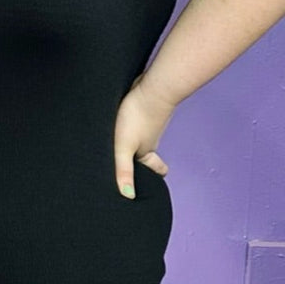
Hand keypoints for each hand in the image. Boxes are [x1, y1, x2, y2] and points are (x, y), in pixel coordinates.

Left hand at [113, 79, 177, 197]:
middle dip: (143, 160)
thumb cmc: (138, 117)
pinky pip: (139, 121)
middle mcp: (149, 138)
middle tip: (142, 166)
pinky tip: (126, 120)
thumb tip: (128, 197)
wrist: (154, 87)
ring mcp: (147, 123)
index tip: (161, 177)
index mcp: (146, 151)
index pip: (153, 167)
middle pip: (147, 152)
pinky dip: (135, 125)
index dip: (155, 173)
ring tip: (128, 145)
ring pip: (142, 136)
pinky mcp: (143, 108)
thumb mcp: (125, 147)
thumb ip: (123, 170)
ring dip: (137, 141)